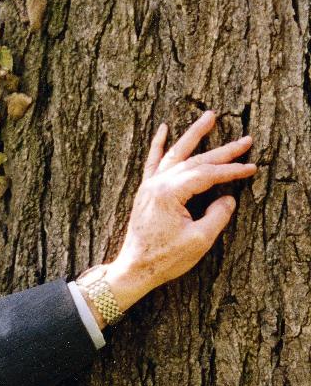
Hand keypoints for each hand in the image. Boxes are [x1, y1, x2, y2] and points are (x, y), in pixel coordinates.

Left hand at [101, 110, 253, 309]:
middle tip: (245, 139)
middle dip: (222, 151)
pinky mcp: (146, 193)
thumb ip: (217, 215)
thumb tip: (227, 197)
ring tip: (209, 116)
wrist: (134, 269)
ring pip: (175, 154)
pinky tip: (163, 129)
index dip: (232, 170)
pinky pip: (152, 162)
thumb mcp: (199, 240)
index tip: (251, 168)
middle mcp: (157, 184)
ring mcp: (149, 187)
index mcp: (170, 193)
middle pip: (195, 160)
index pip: (207, 174)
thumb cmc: (164, 258)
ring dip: (193, 135)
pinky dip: (158, 145)